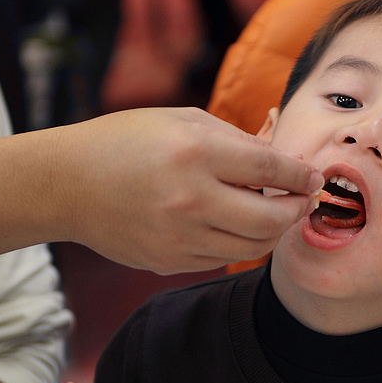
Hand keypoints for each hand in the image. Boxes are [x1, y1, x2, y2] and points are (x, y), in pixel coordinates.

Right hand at [0, 107, 323, 272]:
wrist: (68, 184)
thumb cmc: (129, 142)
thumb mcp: (184, 121)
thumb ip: (238, 141)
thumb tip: (287, 162)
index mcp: (195, 152)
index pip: (271, 169)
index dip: (301, 176)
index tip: (314, 178)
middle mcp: (191, 198)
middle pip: (271, 218)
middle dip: (297, 210)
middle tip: (302, 201)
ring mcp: (179, 236)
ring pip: (253, 247)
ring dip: (273, 232)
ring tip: (275, 213)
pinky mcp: (169, 261)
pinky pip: (223, 259)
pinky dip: (240, 244)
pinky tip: (237, 226)